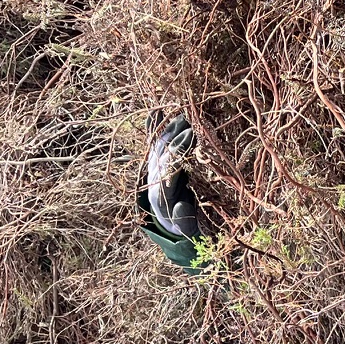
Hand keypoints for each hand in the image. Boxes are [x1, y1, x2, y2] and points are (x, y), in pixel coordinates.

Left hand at [146, 114, 204, 241]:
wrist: (174, 228)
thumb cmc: (187, 229)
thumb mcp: (187, 230)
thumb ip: (183, 221)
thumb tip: (178, 206)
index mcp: (159, 196)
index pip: (166, 169)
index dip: (177, 153)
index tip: (191, 138)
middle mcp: (152, 180)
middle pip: (160, 154)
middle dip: (175, 137)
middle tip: (191, 122)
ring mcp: (153, 171)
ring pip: (157, 146)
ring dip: (169, 130)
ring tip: (183, 114)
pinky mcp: (156, 164)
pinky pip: (153, 144)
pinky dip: (153, 129)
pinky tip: (157, 112)